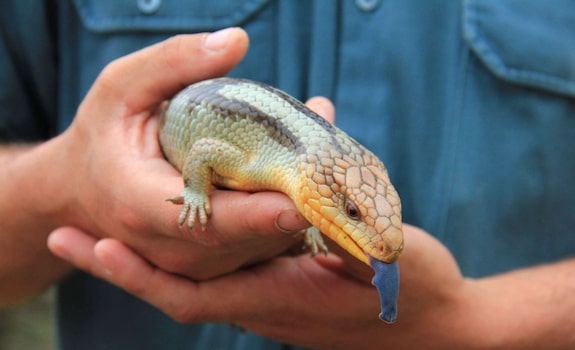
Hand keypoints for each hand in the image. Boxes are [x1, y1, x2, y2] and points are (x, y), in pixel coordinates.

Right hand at [44, 28, 316, 278]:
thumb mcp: (121, 88)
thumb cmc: (102, 134)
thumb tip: (237, 41)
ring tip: (327, 170)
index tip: (303, 204)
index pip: (207, 219)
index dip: (257, 216)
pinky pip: (256, 251)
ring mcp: (188, 264)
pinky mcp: (205, 266)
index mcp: (139, 204)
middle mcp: (167, 246)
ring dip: (299, 215)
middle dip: (294, 206)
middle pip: (245, 239)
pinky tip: (307, 190)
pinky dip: (286, 223)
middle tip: (334, 167)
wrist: (82, 190)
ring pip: (257, 251)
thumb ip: (173, 63)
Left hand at [50, 219, 475, 348]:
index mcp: (281, 299)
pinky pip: (230, 272)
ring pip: (199, 280)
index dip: (139, 274)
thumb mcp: (385, 259)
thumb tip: (311, 210)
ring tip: (117, 224)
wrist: (442, 330)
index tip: (94, 247)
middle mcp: (265, 306)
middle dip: (125, 265)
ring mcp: (274, 301)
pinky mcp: (288, 290)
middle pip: (177, 289)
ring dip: (156, 256)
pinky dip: (202, 250)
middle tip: (75, 236)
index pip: (190, 295)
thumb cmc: (418, 294)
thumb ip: (348, 237)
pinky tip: (202, 221)